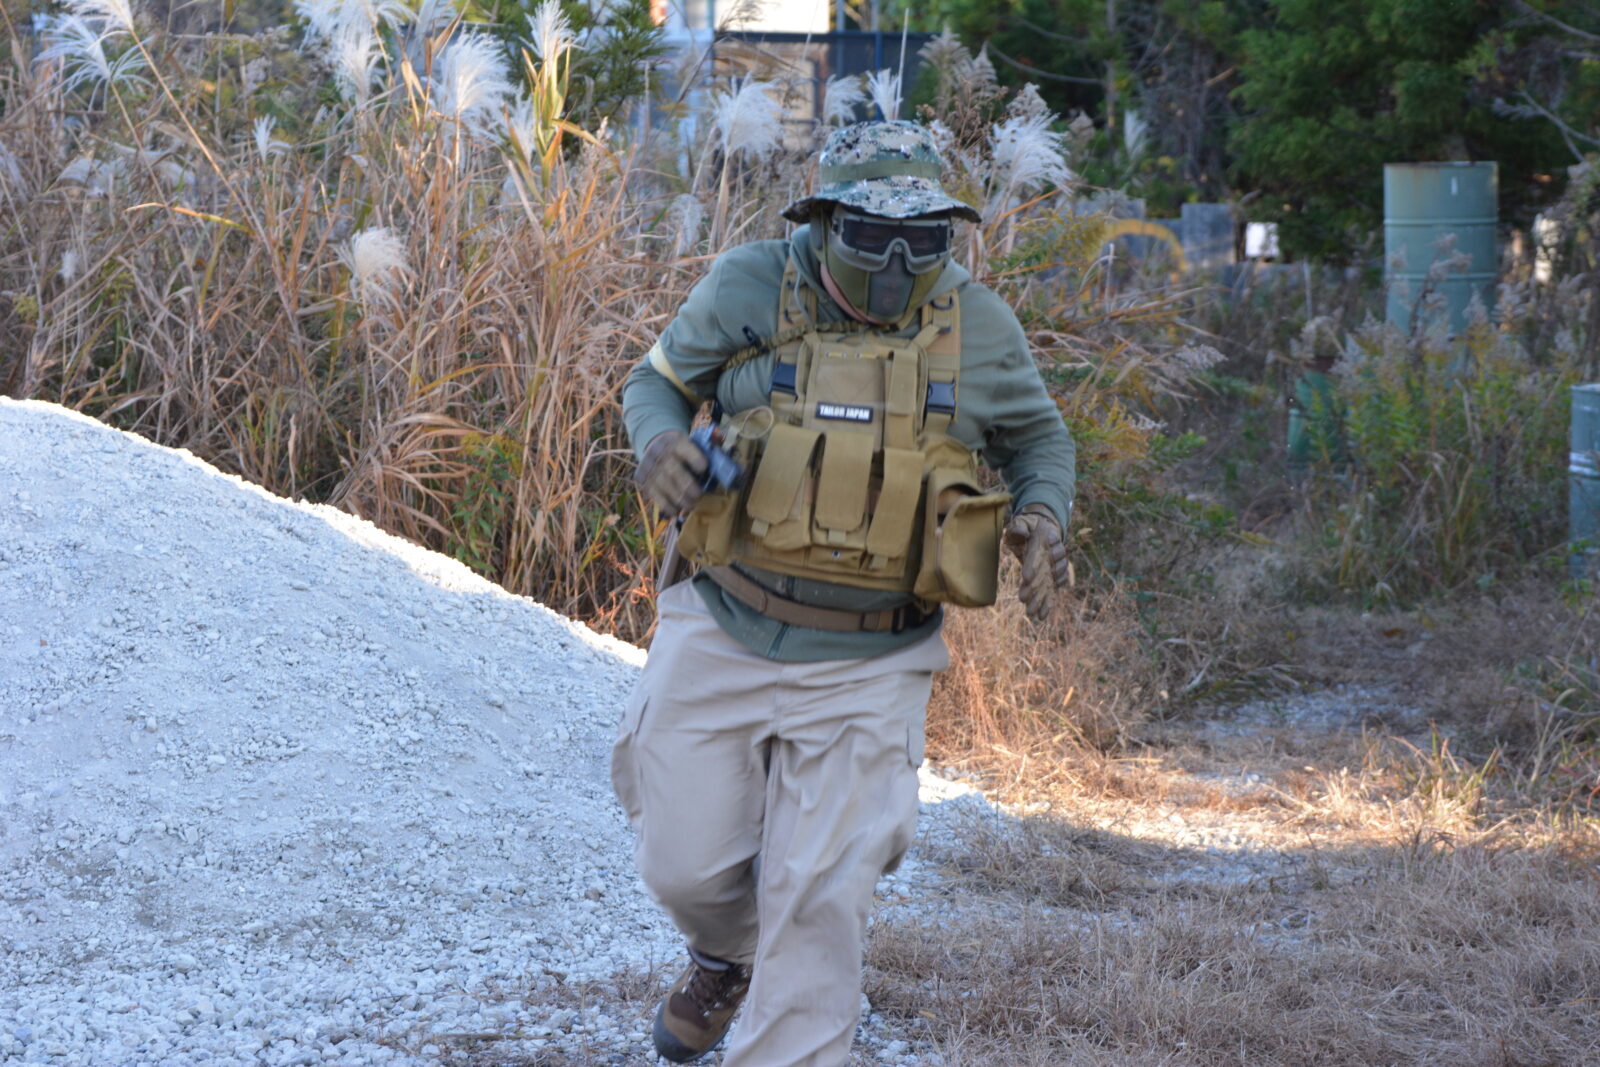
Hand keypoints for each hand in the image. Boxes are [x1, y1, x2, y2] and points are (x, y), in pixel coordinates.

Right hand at [636, 430, 708, 516]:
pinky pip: (654, 494)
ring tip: (691, 505)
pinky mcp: (641, 478)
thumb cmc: (682, 451)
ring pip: (663, 484)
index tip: (704, 469)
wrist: (656, 446)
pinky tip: (676, 511)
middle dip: (687, 485)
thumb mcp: (692, 445)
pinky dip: (666, 505)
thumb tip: (723, 471)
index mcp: (676, 441)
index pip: (684, 447)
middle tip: (698, 495)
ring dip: (678, 498)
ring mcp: (648, 465)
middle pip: (673, 470)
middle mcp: (659, 451)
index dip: (694, 458)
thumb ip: (707, 455)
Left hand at [1002, 505, 1069, 621]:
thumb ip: (1019, 527)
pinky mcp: (1054, 575)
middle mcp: (1054, 552)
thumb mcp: (1021, 522)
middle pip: (1047, 571)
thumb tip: (1021, 532)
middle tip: (1022, 600)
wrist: (1040, 529)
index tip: (1025, 577)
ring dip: (1042, 598)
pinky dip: (1049, 601)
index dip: (1033, 565)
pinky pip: (1055, 589)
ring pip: (1052, 583)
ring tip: (1031, 612)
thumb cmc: (1027, 526)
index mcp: (1046, 538)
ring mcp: (1056, 564)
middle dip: (1036, 587)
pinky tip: (1042, 615)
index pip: (1039, 553)